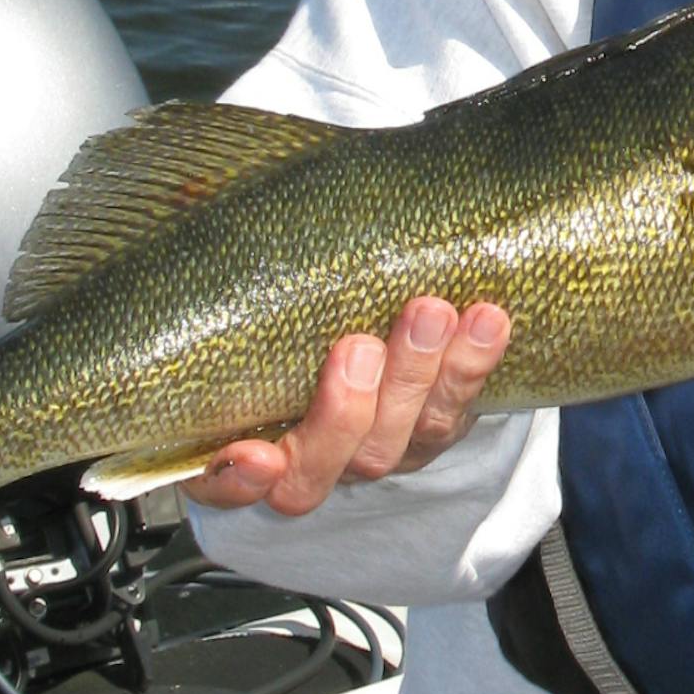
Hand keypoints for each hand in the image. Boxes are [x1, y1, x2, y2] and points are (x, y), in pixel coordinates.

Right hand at [183, 297, 510, 517]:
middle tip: (358, 348)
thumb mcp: (254, 320)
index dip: (236, 480)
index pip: (222, 486)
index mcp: (237, 445)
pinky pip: (451, 414)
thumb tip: (207, 206)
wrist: (366, 335)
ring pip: (393, 442)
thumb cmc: (282, 327)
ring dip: (417, 377)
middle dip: (344, 412)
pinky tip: (486, 324)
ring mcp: (370, 452)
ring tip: (432, 315)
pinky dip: (470, 368)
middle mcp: (304, 463)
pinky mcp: (429, 432)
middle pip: (316, 470)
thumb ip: (235, 289)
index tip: (255, 454)